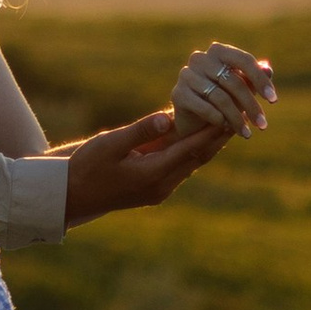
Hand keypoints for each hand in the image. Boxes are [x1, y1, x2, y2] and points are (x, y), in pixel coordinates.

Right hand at [60, 108, 231, 225]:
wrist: (71, 196)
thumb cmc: (86, 166)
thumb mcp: (110, 143)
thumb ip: (141, 131)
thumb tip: (169, 117)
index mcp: (153, 174)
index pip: (190, 148)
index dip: (211, 130)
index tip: (230, 113)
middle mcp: (162, 186)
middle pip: (198, 158)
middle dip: (218, 137)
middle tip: (239, 117)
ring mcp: (159, 190)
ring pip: (192, 164)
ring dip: (208, 145)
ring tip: (227, 125)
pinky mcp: (154, 190)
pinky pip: (181, 168)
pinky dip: (192, 152)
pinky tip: (199, 140)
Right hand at [173, 43, 277, 138]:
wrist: (192, 119)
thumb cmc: (222, 99)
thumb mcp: (241, 89)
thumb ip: (254, 78)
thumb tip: (268, 70)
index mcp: (218, 51)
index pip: (244, 60)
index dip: (260, 80)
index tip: (274, 101)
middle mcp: (200, 58)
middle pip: (233, 81)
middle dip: (251, 105)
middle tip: (263, 125)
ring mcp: (187, 75)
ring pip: (220, 97)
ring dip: (237, 118)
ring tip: (246, 133)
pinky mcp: (178, 93)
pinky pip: (205, 107)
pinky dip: (219, 119)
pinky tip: (226, 128)